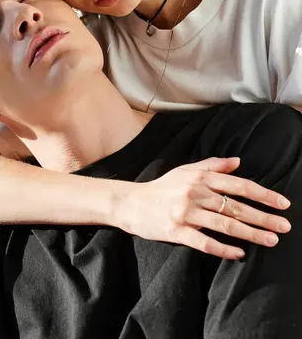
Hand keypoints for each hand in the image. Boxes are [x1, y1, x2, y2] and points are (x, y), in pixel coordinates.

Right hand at [115, 157, 290, 258]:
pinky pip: (204, 242)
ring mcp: (185, 213)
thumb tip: (238, 162)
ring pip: (225, 225)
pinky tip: (239, 254)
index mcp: (200, 177)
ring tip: (270, 241)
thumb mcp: (186, 170)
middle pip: (236, 207)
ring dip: (250, 234)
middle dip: (263, 218)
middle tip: (284, 227)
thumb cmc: (162, 187)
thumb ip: (212, 165)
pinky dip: (223, 249)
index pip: (239, 185)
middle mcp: (195, 193)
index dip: (263, 194)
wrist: (132, 203)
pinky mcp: (176, 231)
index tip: (283, 204)